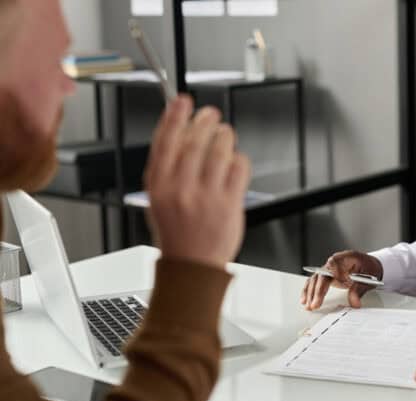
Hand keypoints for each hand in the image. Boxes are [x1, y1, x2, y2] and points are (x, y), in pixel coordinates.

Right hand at [144, 95, 250, 267]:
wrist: (192, 266)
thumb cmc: (177, 232)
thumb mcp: (157, 199)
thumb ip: (166, 168)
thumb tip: (179, 132)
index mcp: (159, 185)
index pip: (165, 141)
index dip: (174, 115)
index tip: (182, 101)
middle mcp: (181, 188)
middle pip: (195, 141)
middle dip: (206, 121)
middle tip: (211, 114)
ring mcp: (206, 196)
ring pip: (220, 150)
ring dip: (225, 136)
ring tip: (224, 135)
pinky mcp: (229, 203)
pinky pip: (239, 167)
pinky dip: (239, 159)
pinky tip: (235, 162)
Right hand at [300, 250, 382, 310]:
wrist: (370, 267)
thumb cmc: (370, 269)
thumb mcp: (369, 278)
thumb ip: (360, 289)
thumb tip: (354, 302)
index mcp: (346, 257)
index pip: (335, 262)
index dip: (334, 273)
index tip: (339, 283)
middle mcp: (335, 262)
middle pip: (322, 273)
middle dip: (318, 290)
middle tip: (316, 303)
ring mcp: (329, 269)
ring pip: (315, 279)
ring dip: (310, 292)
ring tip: (308, 305)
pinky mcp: (327, 276)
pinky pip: (315, 282)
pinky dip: (309, 291)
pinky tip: (305, 300)